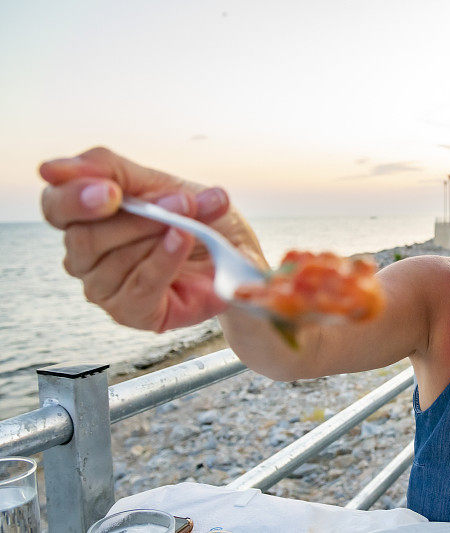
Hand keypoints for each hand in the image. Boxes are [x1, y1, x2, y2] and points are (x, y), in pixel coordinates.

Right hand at [39, 147, 265, 331]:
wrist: (237, 255)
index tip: (110, 190)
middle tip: (183, 199)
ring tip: (195, 219)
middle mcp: (84, 257)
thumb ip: (111, 171)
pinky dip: (165, 259)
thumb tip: (49, 167)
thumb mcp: (160, 183)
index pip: (56, 206)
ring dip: (161, 232)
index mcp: (82, 219)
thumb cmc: (194, 217)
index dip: (75, 197)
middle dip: (139, 214)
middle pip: (86, 235)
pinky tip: (183, 240)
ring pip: (115, 259)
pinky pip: (141, 285)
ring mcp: (104, 288)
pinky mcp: (132, 312)